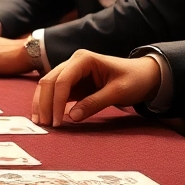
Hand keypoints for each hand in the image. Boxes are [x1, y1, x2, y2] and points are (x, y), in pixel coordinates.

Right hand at [30, 50, 160, 127]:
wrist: (144, 75)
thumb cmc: (134, 79)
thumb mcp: (118, 92)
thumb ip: (95, 103)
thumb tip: (71, 117)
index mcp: (83, 59)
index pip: (62, 80)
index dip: (56, 101)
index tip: (57, 121)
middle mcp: (73, 62)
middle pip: (49, 81)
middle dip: (44, 103)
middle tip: (44, 124)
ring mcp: (71, 71)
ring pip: (48, 86)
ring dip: (42, 103)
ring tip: (40, 122)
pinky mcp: (73, 82)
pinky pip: (56, 92)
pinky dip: (49, 103)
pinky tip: (46, 116)